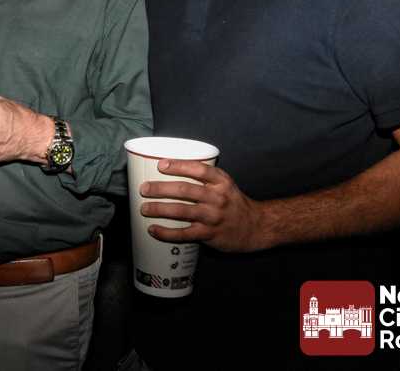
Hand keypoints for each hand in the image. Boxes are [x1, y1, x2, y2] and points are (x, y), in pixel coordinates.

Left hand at [139, 159, 273, 252]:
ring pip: (182, 211)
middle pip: (185, 190)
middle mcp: (217, 197)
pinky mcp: (210, 234)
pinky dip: (167, 232)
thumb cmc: (233, 202)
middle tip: (144, 188)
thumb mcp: (224, 184)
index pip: (199, 169)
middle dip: (161, 188)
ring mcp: (213, 216)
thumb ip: (204, 178)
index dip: (179, 165)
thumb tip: (171, 171)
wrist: (256, 227)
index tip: (160, 164)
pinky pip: (185, 233)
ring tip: (144, 208)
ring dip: (159, 209)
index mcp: (221, 181)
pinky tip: (153, 229)